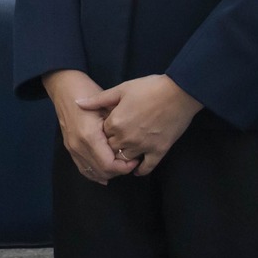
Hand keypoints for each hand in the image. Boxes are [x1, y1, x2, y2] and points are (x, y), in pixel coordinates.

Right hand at [43, 69, 140, 183]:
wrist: (65, 86)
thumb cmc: (88, 91)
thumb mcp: (108, 105)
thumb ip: (118, 128)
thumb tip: (132, 146)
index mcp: (89, 136)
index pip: (109, 164)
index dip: (124, 167)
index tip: (135, 159)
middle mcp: (78, 145)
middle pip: (102, 171)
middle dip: (119, 171)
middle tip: (131, 162)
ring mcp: (72, 147)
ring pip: (92, 172)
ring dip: (108, 173)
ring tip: (121, 165)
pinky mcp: (69, 147)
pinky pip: (82, 168)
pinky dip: (95, 173)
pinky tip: (106, 175)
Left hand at [78, 74, 202, 175]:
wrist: (179, 93)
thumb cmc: (149, 87)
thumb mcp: (121, 89)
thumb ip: (98, 100)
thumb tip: (78, 103)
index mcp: (115, 123)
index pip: (100, 135)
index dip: (102, 132)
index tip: (106, 129)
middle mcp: (126, 138)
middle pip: (111, 149)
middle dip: (110, 146)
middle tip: (112, 144)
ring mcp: (143, 146)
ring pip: (125, 159)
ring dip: (123, 158)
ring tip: (122, 155)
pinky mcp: (159, 151)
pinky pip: (146, 167)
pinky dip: (140, 170)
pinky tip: (136, 168)